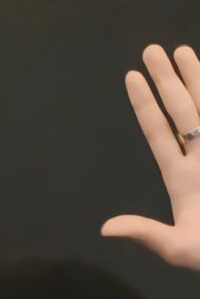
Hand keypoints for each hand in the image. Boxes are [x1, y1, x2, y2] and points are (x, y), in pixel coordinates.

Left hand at [101, 45, 199, 270]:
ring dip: (197, 80)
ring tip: (184, 50)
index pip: (159, 133)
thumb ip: (148, 234)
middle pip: (182, 111)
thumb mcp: (181, 248)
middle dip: (168, 80)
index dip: (144, 105)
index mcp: (183, 180)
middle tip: (152, 50)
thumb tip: (107, 228)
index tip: (131, 77)